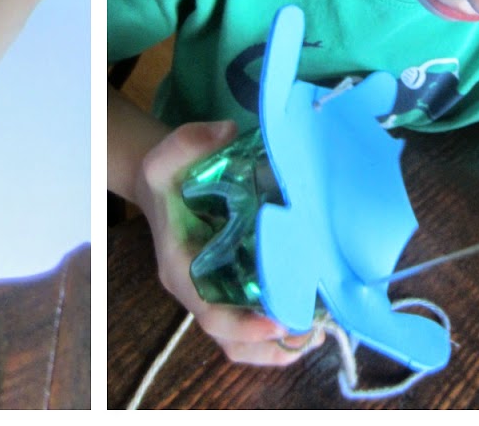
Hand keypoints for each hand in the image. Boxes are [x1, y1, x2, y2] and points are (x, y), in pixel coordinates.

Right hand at [136, 119, 321, 366]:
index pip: (208, 313)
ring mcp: (213, 295)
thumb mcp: (165, 154)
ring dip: (279, 346)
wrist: (161, 188)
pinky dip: (277, 335)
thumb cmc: (166, 177)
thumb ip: (190, 140)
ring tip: (317, 331)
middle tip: (313, 328)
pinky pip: (251, 329)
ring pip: (242, 344)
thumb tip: (227, 131)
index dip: (243, 325)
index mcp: (180, 269)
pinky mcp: (229, 291)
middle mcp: (196, 291)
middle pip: (231, 339)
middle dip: (272, 342)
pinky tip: (309, 320)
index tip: (278, 322)